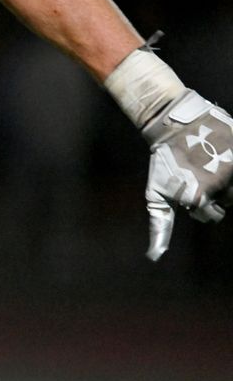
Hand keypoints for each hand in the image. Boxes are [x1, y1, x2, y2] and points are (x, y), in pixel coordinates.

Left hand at [142, 90, 232, 259]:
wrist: (174, 124)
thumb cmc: (163, 162)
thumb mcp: (156, 195)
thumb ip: (160, 227)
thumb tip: (154, 257)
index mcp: (199, 197)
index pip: (212, 216)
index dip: (201, 203)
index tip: (190, 188)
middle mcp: (219, 184)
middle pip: (229, 202)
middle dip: (218, 193)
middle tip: (202, 173)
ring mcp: (232, 167)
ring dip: (229, 179)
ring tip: (212, 163)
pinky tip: (223, 157)